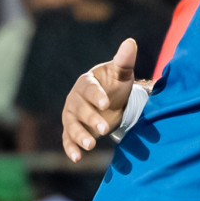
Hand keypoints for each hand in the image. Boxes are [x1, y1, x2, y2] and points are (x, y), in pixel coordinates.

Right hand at [61, 38, 136, 161]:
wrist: (110, 100)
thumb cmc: (115, 85)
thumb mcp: (121, 74)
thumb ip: (124, 60)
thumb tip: (131, 42)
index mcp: (87, 82)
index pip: (89, 88)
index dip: (97, 95)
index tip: (107, 103)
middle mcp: (75, 99)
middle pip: (81, 109)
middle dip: (91, 119)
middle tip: (104, 129)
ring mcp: (72, 115)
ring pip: (72, 126)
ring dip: (80, 136)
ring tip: (91, 146)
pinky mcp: (72, 129)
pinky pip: (68, 139)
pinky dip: (71, 148)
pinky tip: (77, 158)